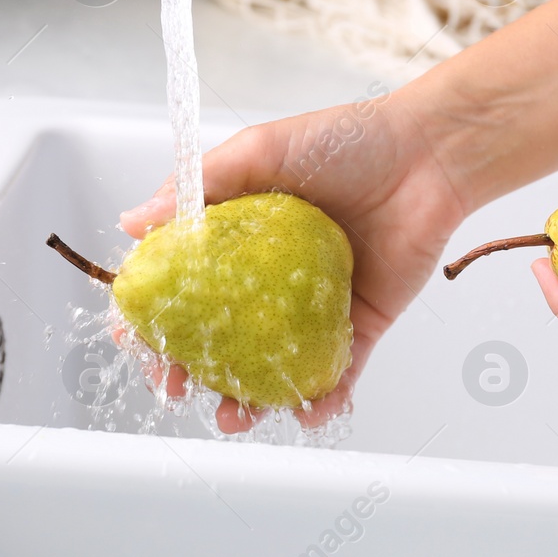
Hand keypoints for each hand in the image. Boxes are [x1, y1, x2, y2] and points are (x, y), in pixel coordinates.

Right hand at [119, 94, 466, 432]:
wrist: (426, 153)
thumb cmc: (346, 139)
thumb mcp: (258, 151)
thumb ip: (194, 186)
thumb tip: (131, 221)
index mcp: (236, 238)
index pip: (181, 286)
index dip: (154, 318)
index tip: (134, 340)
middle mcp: (268, 279)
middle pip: (218, 339)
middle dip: (190, 374)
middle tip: (175, 389)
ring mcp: (311, 307)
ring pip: (271, 367)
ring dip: (248, 401)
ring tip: (235, 417)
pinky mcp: (359, 324)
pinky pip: (337, 373)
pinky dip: (322, 400)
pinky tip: (307, 412)